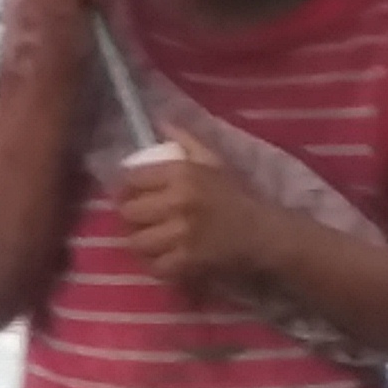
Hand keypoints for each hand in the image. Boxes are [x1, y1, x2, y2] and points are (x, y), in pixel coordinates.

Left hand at [113, 124, 277, 292]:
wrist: (263, 231)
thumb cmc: (235, 195)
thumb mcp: (213, 161)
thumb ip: (185, 141)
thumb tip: (160, 122)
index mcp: (182, 173)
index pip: (133, 178)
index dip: (125, 187)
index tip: (129, 193)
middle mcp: (178, 202)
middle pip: (129, 212)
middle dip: (129, 216)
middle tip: (135, 219)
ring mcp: (182, 234)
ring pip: (137, 241)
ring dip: (138, 241)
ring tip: (144, 238)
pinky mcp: (188, 262)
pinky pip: (155, 265)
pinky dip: (153, 264)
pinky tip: (158, 258)